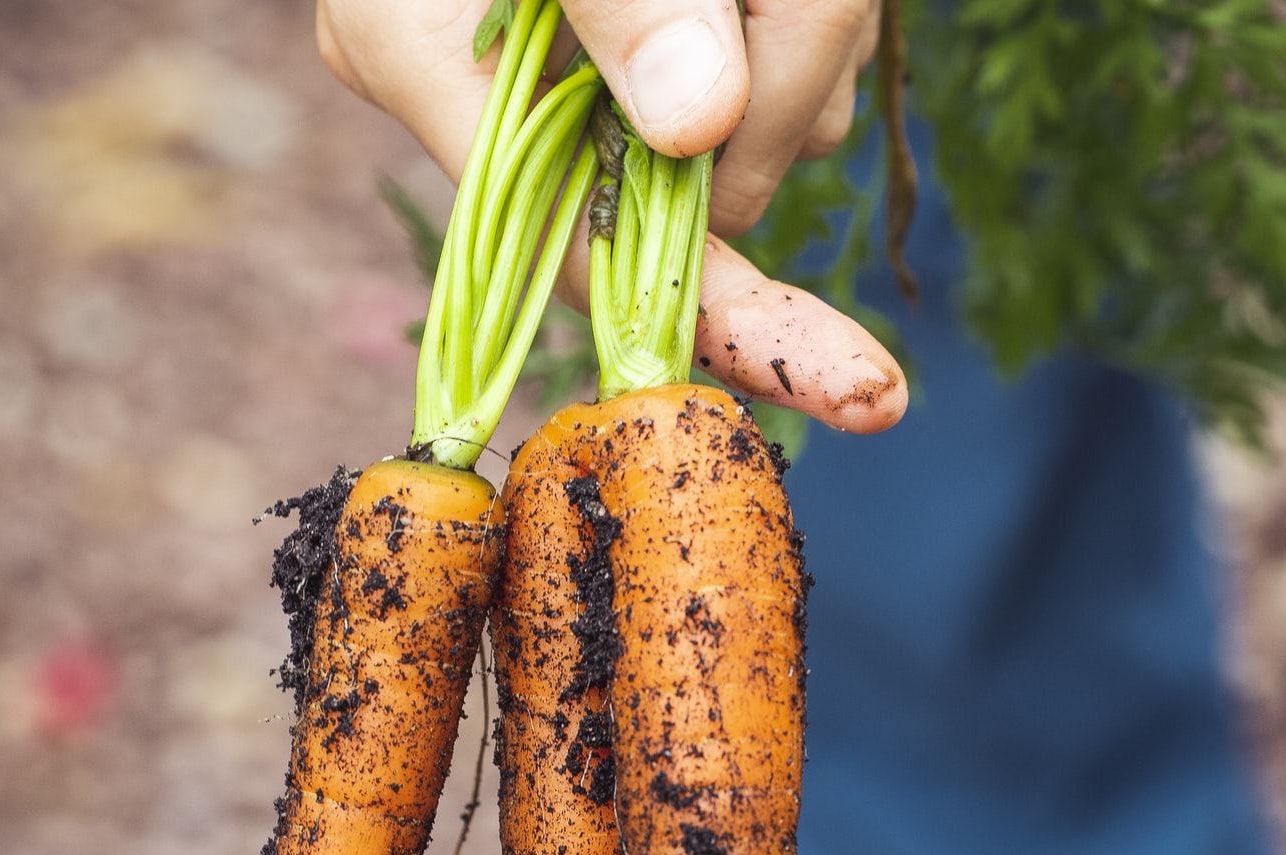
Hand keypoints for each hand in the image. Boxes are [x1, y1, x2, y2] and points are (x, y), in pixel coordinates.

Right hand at [318, 0, 905, 432]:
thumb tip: (699, 125)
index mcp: (429, 63)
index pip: (591, 256)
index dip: (728, 322)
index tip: (856, 386)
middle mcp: (506, 90)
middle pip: (710, 181)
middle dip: (793, 79)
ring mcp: (593, 65)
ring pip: (773, 115)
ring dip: (815, 24)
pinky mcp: (668, 31)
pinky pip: (788, 58)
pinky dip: (814, 9)